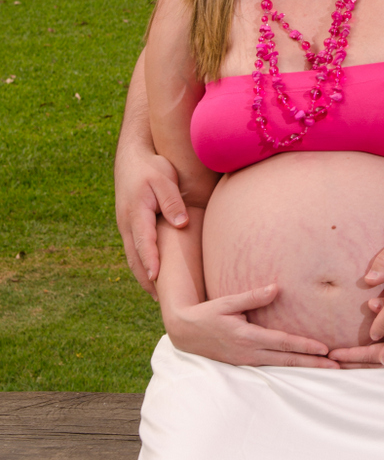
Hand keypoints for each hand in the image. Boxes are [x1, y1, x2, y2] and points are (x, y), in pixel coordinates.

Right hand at [115, 148, 188, 297]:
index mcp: (136, 213)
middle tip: (161, 301)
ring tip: (158, 297)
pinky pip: (134, 251)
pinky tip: (153, 277)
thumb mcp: (163, 179)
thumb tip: (181, 224)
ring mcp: (126, 227)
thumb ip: (172, 202)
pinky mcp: (130, 226)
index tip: (156, 279)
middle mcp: (127, 224)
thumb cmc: (151, 167)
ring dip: (143, 277)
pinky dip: (142, 266)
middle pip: (135, 258)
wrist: (132, 158)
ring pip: (133, 258)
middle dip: (146, 280)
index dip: (150, 261)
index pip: (143, 242)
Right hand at [164, 284, 340, 367]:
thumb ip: (252, 297)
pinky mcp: (246, 363)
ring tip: (327, 368)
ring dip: (305, 367)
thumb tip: (277, 288)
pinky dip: (290, 367)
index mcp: (247, 338)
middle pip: (288, 360)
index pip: (283, 343)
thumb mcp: (227, 302)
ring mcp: (248, 361)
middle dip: (313, 364)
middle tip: (337, 366)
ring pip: (282, 366)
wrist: (185, 333)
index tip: (325, 349)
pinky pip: (273, 366)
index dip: (305, 346)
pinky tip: (303, 366)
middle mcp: (250, 353)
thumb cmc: (207, 314)